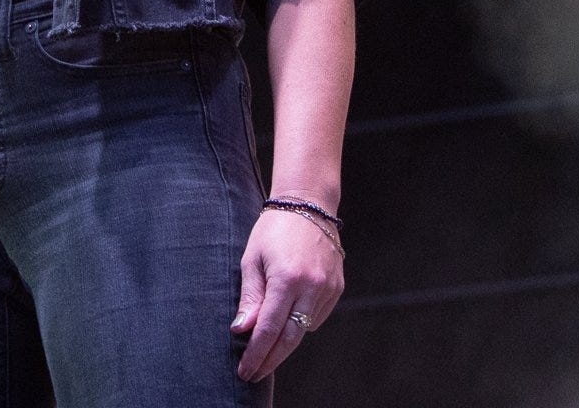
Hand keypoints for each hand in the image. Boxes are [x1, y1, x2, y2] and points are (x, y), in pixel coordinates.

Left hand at [232, 208, 342, 381]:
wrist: (308, 205)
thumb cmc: (273, 229)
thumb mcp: (252, 259)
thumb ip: (250, 297)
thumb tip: (242, 330)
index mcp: (287, 278)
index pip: (269, 328)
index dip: (256, 353)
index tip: (245, 371)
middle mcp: (311, 287)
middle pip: (290, 338)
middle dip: (270, 359)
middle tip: (254, 373)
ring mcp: (328, 288)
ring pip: (305, 330)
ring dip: (285, 343)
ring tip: (265, 350)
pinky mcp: (337, 288)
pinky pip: (316, 317)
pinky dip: (300, 324)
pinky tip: (287, 323)